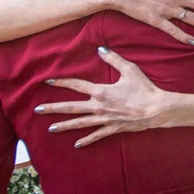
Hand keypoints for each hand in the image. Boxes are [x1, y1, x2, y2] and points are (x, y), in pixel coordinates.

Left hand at [37, 48, 172, 147]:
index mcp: (101, 91)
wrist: (156, 109)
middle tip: (37, 110)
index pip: (77, 85)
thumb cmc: (144, 88)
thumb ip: (114, 59)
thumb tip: (100, 49)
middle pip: (71, 107)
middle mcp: (99, 106)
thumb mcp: (130, 70)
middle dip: (53, 108)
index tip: (48, 80)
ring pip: (80, 123)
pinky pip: (97, 135)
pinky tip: (77, 144)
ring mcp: (104, 119)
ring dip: (64, 126)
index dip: (62, 81)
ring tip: (50, 128)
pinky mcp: (113, 128)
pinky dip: (87, 140)